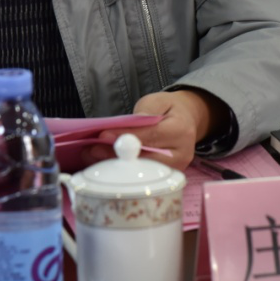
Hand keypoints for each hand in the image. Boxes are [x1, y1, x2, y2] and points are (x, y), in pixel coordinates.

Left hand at [85, 89, 230, 170]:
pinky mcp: (166, 179)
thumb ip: (145, 111)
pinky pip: (141, 176)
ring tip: (92, 156)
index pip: (149, 135)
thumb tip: (129, 125)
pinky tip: (103, 163)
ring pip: (141, 172)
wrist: (187, 121)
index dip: (125, 136)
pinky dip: (121, 170)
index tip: (103, 135)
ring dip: (115, 165)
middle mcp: (181, 155)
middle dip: (116, 156)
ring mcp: (174, 170)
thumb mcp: (158, 101)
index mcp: (181, 131)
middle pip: (144, 160)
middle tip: (92, 150)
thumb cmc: (168, 110)